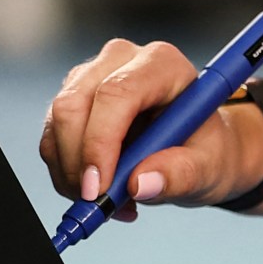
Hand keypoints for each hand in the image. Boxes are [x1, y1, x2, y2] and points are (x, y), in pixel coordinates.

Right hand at [38, 39, 258, 215]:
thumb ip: (181, 174)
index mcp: (163, 64)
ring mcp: (93, 76)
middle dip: (78, 162)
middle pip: (74, 103)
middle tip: (96, 204)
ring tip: (111, 203)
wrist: (197, 147)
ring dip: (72, 173)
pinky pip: (53, 140)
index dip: (100, 142)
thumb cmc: (207, 149)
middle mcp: (123, 59)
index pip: (117, 94)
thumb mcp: (209, 167)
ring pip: (57, 123)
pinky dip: (67, 173)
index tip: (99, 189)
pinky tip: (101, 191)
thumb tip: (140, 184)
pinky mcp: (74, 99)